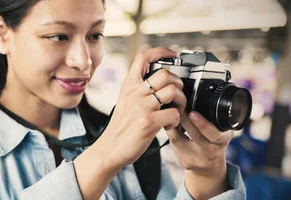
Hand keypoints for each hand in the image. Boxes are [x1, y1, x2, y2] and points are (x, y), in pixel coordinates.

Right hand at [95, 47, 185, 167]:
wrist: (109, 149)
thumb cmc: (120, 127)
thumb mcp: (125, 102)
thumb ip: (138, 90)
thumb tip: (159, 83)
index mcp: (128, 86)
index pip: (142, 58)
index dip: (160, 52)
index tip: (172, 54)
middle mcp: (134, 93)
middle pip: (165, 73)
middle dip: (178, 83)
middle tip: (177, 94)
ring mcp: (142, 107)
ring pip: (173, 91)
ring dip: (181, 101)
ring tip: (175, 110)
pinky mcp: (149, 122)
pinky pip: (174, 114)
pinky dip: (176, 121)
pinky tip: (168, 126)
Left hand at [167, 111, 233, 197]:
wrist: (209, 166)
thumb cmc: (213, 141)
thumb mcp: (221, 130)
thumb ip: (215, 117)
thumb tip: (200, 96)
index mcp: (223, 142)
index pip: (215, 135)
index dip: (203, 124)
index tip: (193, 112)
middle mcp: (212, 153)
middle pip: (196, 136)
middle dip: (185, 121)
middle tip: (177, 108)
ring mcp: (197, 160)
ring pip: (180, 141)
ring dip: (173, 126)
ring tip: (169, 114)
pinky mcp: (185, 162)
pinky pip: (173, 145)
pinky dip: (169, 133)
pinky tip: (167, 124)